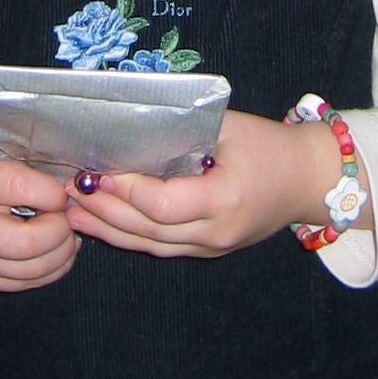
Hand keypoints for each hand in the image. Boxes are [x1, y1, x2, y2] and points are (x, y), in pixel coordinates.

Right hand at [0, 134, 78, 291]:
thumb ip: (25, 160)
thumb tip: (73, 181)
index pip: (22, 189)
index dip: (53, 192)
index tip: (61, 190)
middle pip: (29, 242)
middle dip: (61, 231)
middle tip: (67, 217)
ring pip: (30, 270)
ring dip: (61, 254)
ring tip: (68, 235)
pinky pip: (21, 284)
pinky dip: (49, 271)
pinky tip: (57, 253)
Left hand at [64, 109, 364, 259]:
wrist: (308, 180)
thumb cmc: (270, 145)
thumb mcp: (230, 128)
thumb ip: (183, 131)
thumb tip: (130, 130)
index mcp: (225, 199)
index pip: (162, 204)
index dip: (125, 190)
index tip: (98, 170)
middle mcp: (216, 232)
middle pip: (149, 230)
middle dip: (104, 211)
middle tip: (69, 192)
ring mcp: (213, 247)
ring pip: (151, 245)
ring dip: (108, 231)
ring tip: (73, 214)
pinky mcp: (209, 250)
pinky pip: (162, 248)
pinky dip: (130, 237)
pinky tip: (103, 226)